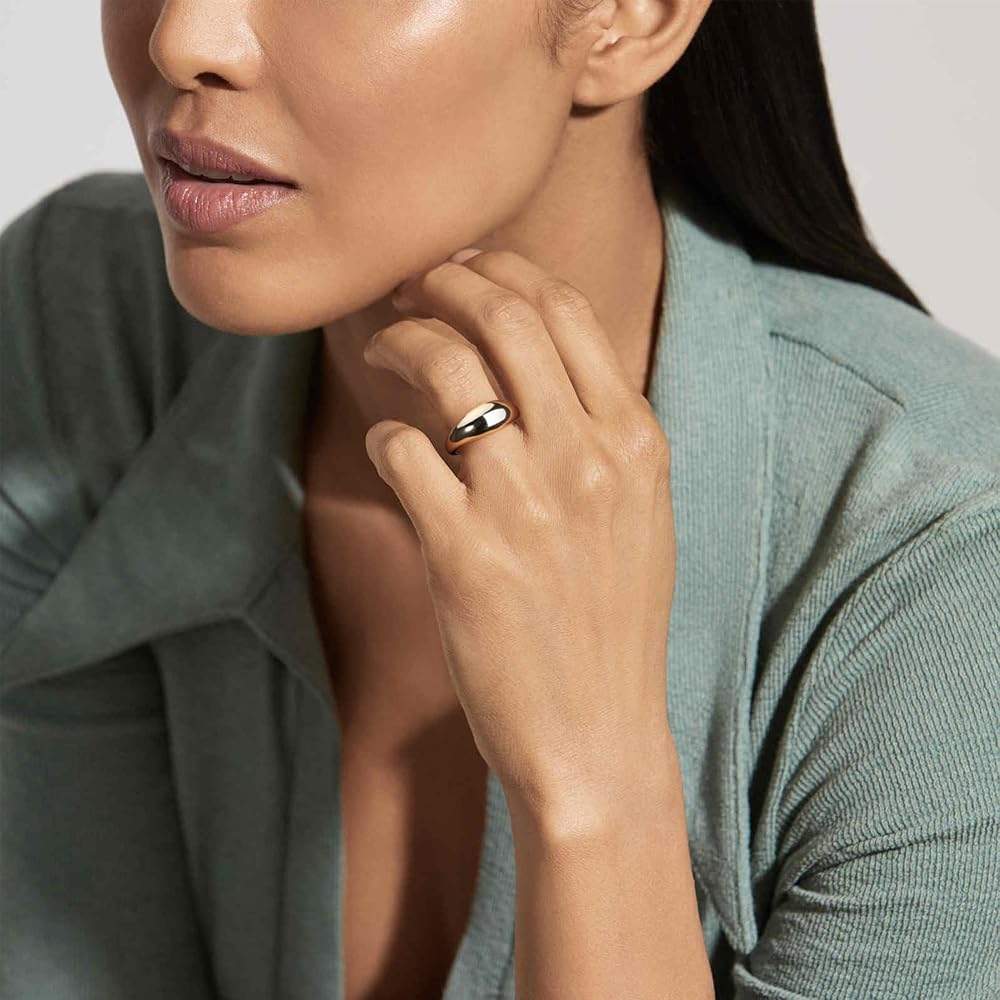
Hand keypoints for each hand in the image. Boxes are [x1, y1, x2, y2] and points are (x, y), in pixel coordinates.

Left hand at [362, 248, 676, 825]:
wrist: (596, 734)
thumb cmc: (611, 625)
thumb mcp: (638, 514)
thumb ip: (600, 434)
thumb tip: (533, 360)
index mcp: (635, 441)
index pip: (566, 310)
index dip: (503, 272)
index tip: (464, 269)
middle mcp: (587, 457)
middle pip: (504, 314)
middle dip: (444, 280)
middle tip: (410, 286)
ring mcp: (525, 501)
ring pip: (445, 364)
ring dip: (402, 340)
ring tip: (386, 346)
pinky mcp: (462, 551)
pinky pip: (403, 449)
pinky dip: (386, 436)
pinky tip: (393, 452)